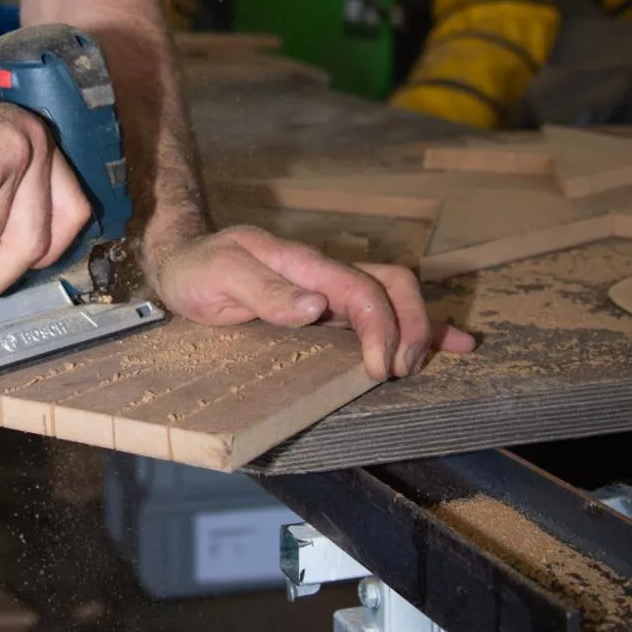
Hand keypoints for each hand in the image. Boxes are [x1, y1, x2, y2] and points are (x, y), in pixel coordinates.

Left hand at [149, 225, 474, 380]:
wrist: (182, 260)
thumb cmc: (199, 269)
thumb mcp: (221, 275)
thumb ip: (264, 290)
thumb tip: (315, 306)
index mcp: (303, 265)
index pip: (360, 289)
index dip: (380, 327)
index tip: (380, 369)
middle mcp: (324, 274)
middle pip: (392, 285)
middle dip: (410, 326)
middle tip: (399, 372)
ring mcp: (329, 289)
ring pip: (394, 296)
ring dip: (420, 325)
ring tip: (434, 361)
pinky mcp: (329, 306)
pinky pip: (379, 310)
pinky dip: (417, 325)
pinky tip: (449, 343)